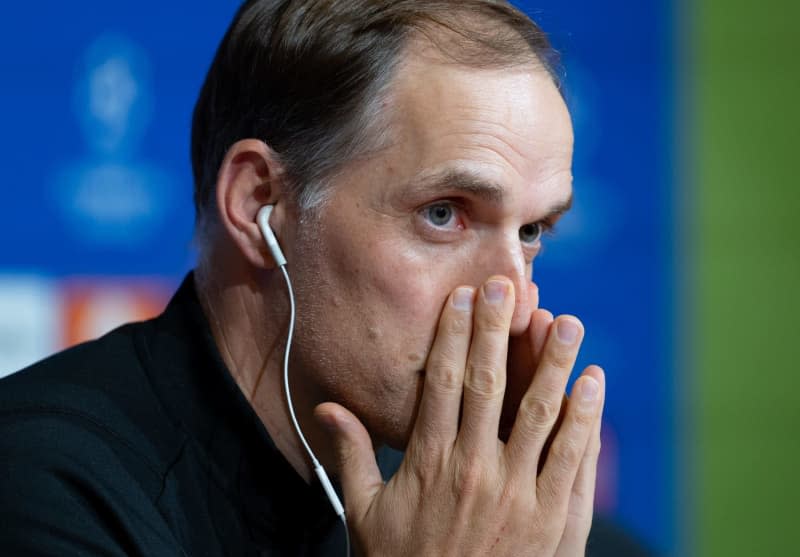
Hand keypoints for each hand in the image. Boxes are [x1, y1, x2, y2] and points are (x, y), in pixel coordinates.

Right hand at [316, 276, 604, 555]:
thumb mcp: (364, 514)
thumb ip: (351, 456)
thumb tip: (328, 409)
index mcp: (429, 462)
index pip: (443, 382)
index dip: (454, 335)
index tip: (465, 298)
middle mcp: (474, 469)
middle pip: (489, 384)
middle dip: (499, 330)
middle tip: (511, 287)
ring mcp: (519, 494)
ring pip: (540, 413)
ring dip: (554, 362)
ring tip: (566, 320)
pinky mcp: (555, 520)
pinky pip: (573, 458)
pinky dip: (585, 417)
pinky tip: (592, 381)